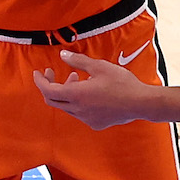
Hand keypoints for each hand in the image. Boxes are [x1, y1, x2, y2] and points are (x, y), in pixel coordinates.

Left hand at [32, 50, 156, 129]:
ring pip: (67, 107)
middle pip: (53, 101)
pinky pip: (79, 113)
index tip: (38, 73)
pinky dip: (77, 102)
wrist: (141, 103)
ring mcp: (87, 119)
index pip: (48, 91)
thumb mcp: (99, 66)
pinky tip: (89, 92)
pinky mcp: (96, 123)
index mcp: (77, 95)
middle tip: (52, 73)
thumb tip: (62, 55)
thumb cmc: (122, 83)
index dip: (40, 81)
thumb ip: (78, 61)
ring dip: (66, 92)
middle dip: (49, 86)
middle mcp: (78, 110)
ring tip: (76, 78)